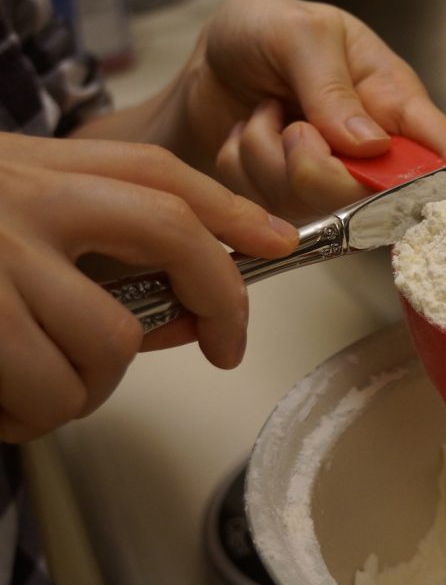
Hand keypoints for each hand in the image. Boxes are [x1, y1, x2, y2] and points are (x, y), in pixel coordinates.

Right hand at [0, 132, 297, 442]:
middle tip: (225, 349)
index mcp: (34, 169)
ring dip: (88, 386)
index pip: (154, 171)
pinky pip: (57, 389)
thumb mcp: (4, 230)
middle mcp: (25, 196)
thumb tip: (187, 319)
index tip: (279, 240)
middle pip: (172, 231)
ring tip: (34, 386)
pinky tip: (2, 403)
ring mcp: (0, 252)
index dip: (229, 208)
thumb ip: (93, 262)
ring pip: (115, 339)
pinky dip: (35, 415)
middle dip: (220, 298)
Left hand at [192, 0, 445, 221]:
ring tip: (268, 114)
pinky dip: (243, 168)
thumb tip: (369, 146)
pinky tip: (251, 135)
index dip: (436, 182)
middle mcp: (371, 152)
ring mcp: (331, 182)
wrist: (210, 55)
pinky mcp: (289, 201)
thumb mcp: (299, 33)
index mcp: (394, 102)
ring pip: (312, 207)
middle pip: (371, 200)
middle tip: (296, 126)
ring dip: (268, 156)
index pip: (441, 156)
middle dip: (318, 168)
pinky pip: (267, 207)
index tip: (397, 183)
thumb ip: (332, 87)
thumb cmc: (263, 32)